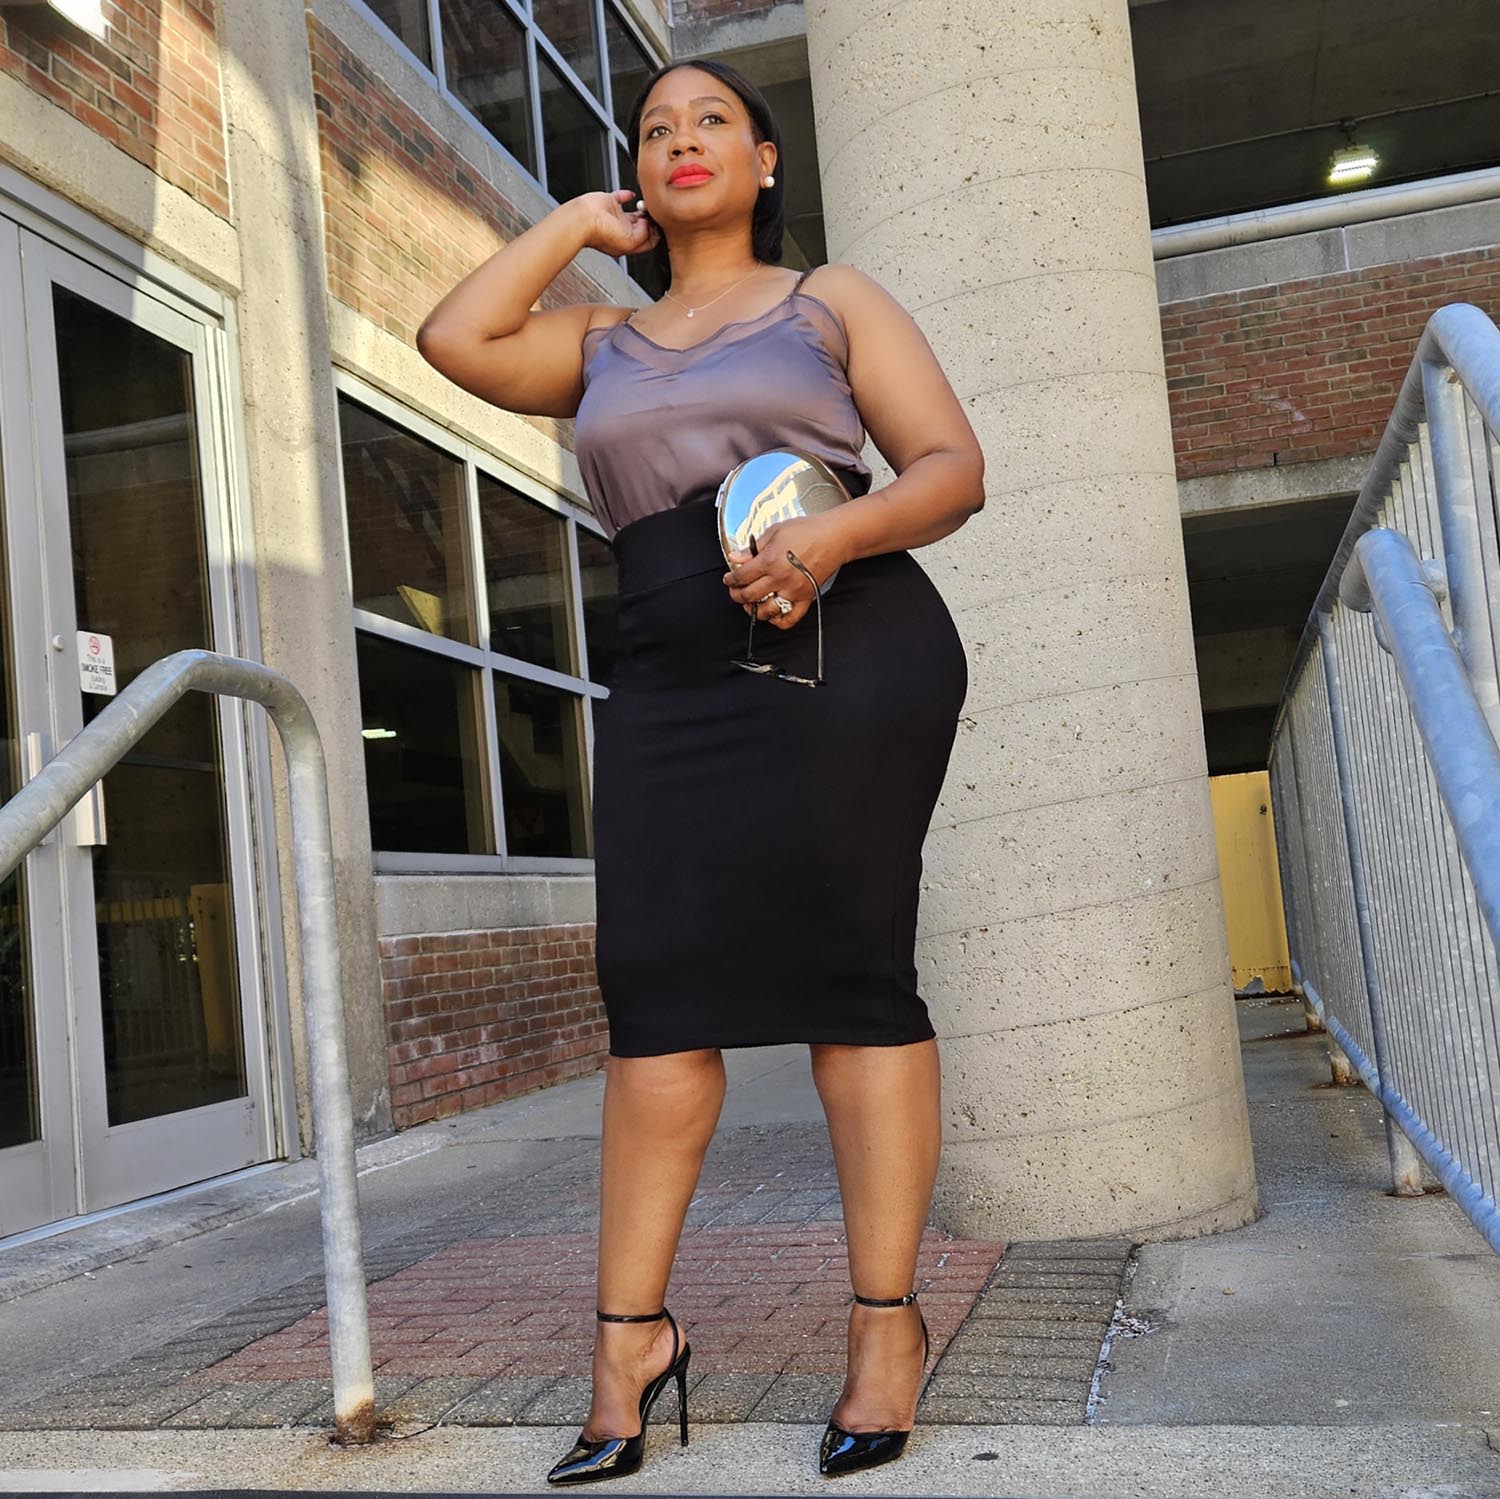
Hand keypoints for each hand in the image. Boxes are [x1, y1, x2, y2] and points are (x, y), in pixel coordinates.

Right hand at [574, 188, 659, 257]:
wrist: (583, 219)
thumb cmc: (601, 234)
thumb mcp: (631, 241)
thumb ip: (644, 233)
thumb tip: (648, 223)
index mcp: (626, 244)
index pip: (646, 241)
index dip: (655, 234)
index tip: (660, 226)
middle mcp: (621, 231)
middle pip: (641, 227)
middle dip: (650, 221)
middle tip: (656, 214)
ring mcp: (615, 217)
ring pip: (633, 213)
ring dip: (642, 209)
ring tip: (647, 206)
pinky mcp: (609, 203)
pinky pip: (621, 198)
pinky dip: (627, 196)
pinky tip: (632, 195)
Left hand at [721, 513, 846, 628]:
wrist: (834, 537)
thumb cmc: (808, 530)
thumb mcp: (775, 531)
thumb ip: (753, 548)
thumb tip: (736, 557)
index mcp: (769, 561)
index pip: (741, 577)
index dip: (730, 579)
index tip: (729, 579)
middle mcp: (780, 579)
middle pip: (749, 596)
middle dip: (736, 595)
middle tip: (735, 591)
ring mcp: (793, 591)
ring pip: (766, 611)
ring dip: (754, 610)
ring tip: (750, 603)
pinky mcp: (806, 598)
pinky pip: (791, 618)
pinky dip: (779, 621)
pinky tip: (772, 615)